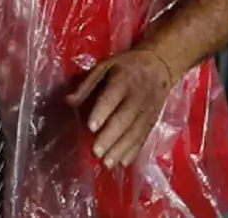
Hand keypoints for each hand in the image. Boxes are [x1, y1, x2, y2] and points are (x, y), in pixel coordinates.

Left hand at [65, 49, 173, 167]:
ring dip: (121, 149)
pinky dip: (134, 151)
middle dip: (110, 136)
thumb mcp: (105, 66)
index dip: (102, 112)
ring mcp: (148, 109)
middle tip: (96, 152)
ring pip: (135, 131)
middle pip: (124, 118)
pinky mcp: (153, 119)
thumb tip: (68, 102)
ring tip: (107, 163)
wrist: (160, 64)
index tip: (90, 127)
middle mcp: (137, 96)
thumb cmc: (126, 66)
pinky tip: (123, 163)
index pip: (112, 97)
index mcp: (123, 79)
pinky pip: (144, 136)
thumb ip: (87, 85)